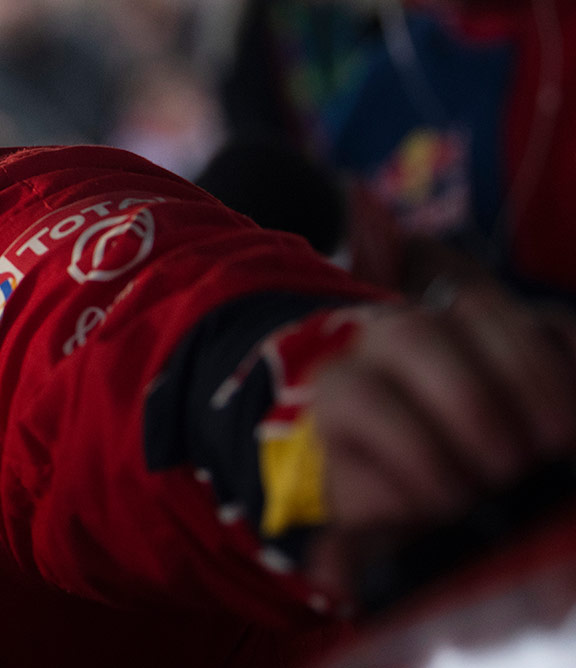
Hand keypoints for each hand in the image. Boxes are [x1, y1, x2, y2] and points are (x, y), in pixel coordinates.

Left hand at [307, 284, 575, 592]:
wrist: (441, 475)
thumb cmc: (404, 504)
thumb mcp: (379, 530)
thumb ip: (359, 546)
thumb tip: (334, 574)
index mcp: (345, 392)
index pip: (357, 394)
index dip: (406, 447)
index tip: (450, 503)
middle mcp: (388, 344)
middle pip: (411, 334)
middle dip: (464, 401)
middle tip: (506, 470)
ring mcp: (455, 324)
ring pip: (476, 311)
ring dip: (522, 375)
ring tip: (553, 446)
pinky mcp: (523, 326)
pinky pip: (547, 323)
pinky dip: (566, 363)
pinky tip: (574, 423)